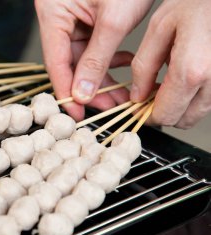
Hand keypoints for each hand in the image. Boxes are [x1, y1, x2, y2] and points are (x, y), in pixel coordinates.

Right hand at [35, 0, 153, 120]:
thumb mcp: (113, 20)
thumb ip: (96, 58)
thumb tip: (82, 92)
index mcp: (53, 13)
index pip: (55, 62)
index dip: (66, 91)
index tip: (77, 114)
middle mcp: (58, 17)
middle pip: (68, 63)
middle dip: (90, 87)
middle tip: (109, 106)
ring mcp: (73, 19)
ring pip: (82, 59)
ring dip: (102, 77)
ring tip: (122, 93)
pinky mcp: (87, 20)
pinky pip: (93, 48)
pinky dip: (108, 60)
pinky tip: (124, 66)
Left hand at [131, 0, 210, 128]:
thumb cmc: (199, 1)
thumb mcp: (160, 28)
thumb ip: (144, 66)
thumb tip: (138, 94)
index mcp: (192, 70)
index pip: (165, 115)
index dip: (148, 115)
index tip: (140, 108)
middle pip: (184, 120)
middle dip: (165, 112)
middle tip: (153, 96)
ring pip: (199, 112)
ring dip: (182, 105)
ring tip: (171, 83)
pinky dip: (197, 95)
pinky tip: (189, 77)